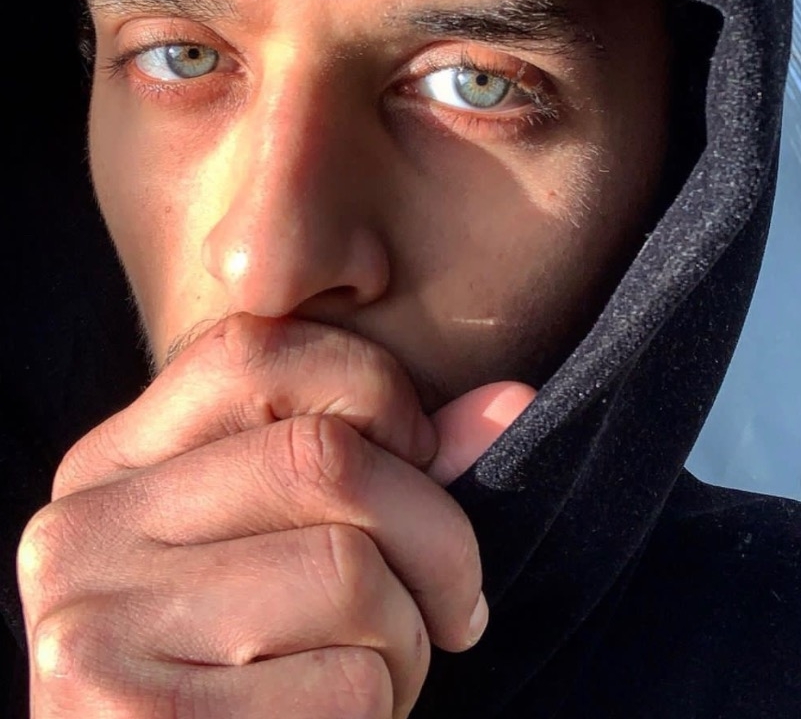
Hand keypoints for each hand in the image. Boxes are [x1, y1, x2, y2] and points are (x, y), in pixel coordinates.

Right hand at [18, 314, 534, 717]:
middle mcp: (82, 533)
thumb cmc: (244, 666)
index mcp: (112, 468)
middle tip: (453, 603)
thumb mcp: (288, 544)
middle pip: (322, 459)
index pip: (257, 351)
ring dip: (409, 641)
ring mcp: (95, 631)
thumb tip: (513, 401)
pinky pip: (346, 686)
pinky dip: (381, 711)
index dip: (375, 390)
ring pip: (350, 574)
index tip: (418, 464)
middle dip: (435, 537)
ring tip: (378, 673)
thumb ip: (387, 465)